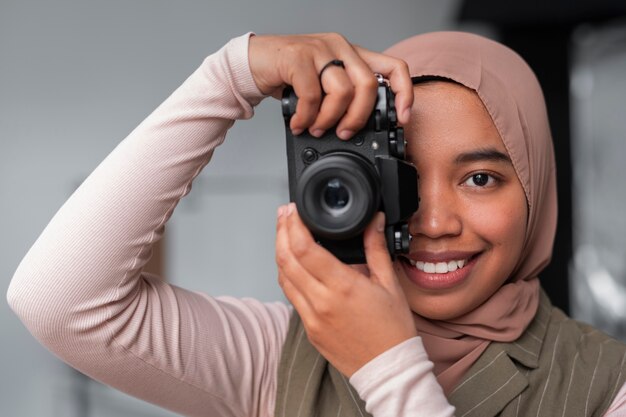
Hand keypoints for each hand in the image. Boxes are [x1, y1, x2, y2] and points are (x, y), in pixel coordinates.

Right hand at [249, 33, 412, 138]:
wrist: (252, 62)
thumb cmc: (289, 75)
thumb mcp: (323, 85)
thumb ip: (343, 96)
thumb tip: (359, 126)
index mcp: (353, 54)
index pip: (393, 67)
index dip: (403, 94)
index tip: (401, 119)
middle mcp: (340, 47)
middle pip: (368, 85)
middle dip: (357, 118)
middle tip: (343, 132)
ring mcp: (320, 49)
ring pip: (342, 91)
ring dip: (328, 119)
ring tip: (315, 128)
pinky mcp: (298, 57)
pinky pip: (312, 95)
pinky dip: (306, 117)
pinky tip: (299, 123)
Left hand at [275, 203, 416, 376]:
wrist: (389, 369)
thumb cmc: (393, 330)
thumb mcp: (389, 284)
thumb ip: (376, 248)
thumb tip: (374, 220)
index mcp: (342, 287)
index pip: (305, 248)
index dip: (293, 225)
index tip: (294, 211)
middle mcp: (321, 302)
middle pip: (286, 259)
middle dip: (281, 231)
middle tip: (284, 215)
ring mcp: (311, 317)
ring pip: (283, 277)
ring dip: (280, 252)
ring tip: (285, 233)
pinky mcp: (309, 329)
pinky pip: (290, 296)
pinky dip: (287, 275)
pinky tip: (294, 263)